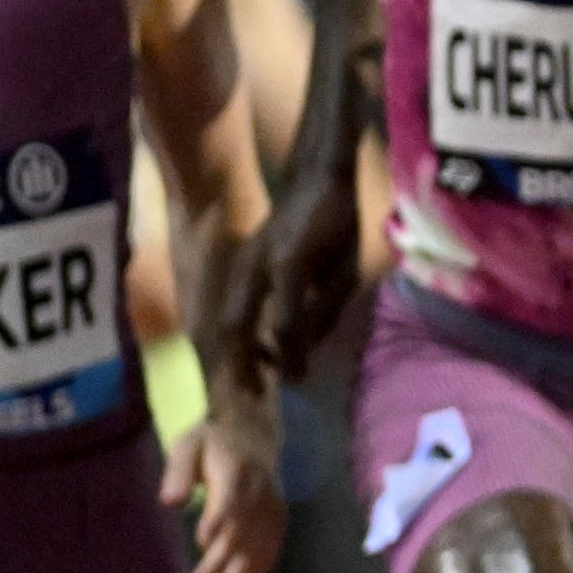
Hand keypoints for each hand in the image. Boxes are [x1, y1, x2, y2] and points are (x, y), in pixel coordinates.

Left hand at [164, 397, 286, 572]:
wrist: (254, 434)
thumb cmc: (212, 443)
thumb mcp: (189, 445)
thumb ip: (178, 471)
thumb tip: (169, 501)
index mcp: (235, 470)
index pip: (230, 498)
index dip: (219, 518)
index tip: (202, 541)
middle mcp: (259, 491)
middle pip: (241, 532)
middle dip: (219, 565)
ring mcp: (272, 507)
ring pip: (258, 548)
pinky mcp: (278, 519)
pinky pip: (270, 550)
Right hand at [243, 154, 366, 381]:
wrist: (314, 177)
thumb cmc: (339, 221)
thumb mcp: (348, 267)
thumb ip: (327, 308)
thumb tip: (306, 349)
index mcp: (289, 265)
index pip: (284, 325)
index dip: (290, 357)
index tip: (298, 380)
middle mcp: (257, 266)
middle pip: (236, 325)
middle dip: (243, 364)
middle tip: (255, 395)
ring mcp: (241, 262)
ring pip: (224, 316)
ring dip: (233, 351)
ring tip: (248, 379)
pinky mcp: (238, 263)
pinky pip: (228, 305)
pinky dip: (234, 333)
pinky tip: (249, 349)